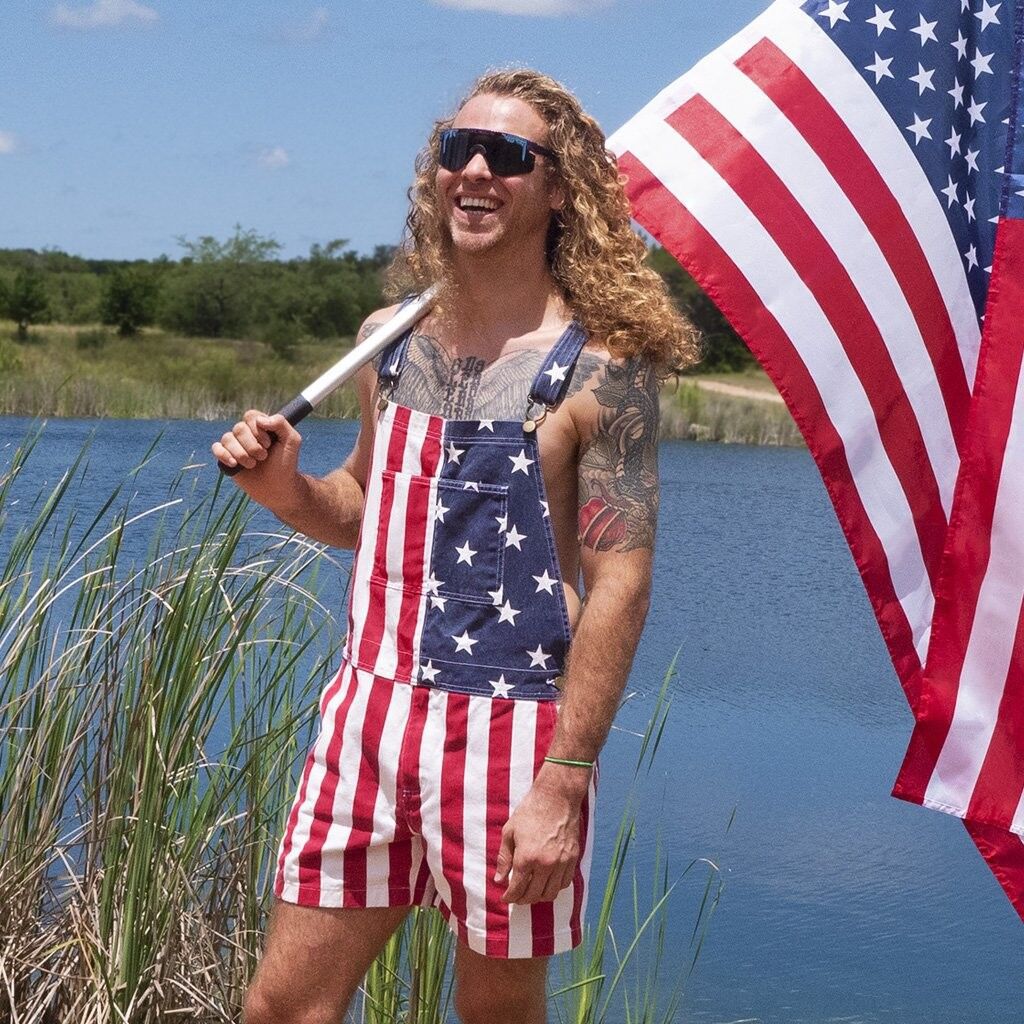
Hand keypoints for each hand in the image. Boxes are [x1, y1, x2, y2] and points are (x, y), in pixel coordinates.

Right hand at [211, 410, 303, 511]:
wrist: (277, 487)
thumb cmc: (286, 464)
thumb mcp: (292, 441)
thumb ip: (280, 423)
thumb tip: (259, 420)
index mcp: (261, 426)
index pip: (251, 416)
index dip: (258, 430)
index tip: (269, 444)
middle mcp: (246, 433)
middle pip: (239, 428)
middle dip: (252, 445)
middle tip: (263, 457)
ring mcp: (235, 445)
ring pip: (227, 438)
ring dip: (241, 454)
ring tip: (253, 465)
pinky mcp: (226, 457)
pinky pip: (216, 448)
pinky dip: (224, 455)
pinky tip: (234, 464)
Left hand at [494, 774, 583, 904]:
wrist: (557, 797)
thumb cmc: (530, 811)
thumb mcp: (510, 831)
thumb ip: (504, 858)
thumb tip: (499, 880)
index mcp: (526, 857)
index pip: (516, 889)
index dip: (509, 897)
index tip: (505, 898)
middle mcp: (545, 864)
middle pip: (533, 895)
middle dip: (522, 899)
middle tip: (517, 896)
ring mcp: (561, 862)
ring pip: (551, 893)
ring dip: (539, 896)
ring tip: (532, 892)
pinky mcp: (573, 858)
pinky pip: (564, 883)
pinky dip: (555, 887)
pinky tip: (547, 882)